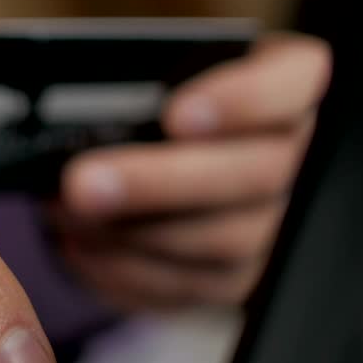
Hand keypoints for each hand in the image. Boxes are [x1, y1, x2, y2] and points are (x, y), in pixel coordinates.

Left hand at [51, 32, 331, 310]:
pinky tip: (78, 246)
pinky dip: (124, 271)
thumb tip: (84, 120)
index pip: (291, 84)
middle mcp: (295, 157)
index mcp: (287, 81)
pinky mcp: (232, 279)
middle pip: (255, 176)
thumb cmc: (146, 98)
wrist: (139, 154)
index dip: (242, 101)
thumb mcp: (144, 73)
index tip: (174, 114)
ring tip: (67, 214)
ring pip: (225, 244)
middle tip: (82, 185)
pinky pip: (190, 289)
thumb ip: (132, 86)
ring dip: (134, 234)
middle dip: (159, 184)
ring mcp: (270, 225)